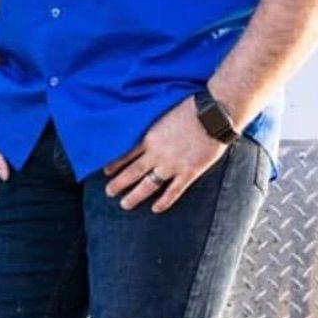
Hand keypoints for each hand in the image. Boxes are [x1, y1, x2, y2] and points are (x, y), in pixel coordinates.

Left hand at [103, 95, 226, 212]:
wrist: (212, 115)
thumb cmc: (189, 108)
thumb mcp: (162, 113)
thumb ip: (154, 127)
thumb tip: (146, 132)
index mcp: (149, 136)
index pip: (126, 153)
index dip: (115, 164)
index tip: (106, 172)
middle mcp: (157, 153)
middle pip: (133, 171)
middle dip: (119, 183)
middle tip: (109, 192)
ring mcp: (172, 164)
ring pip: (149, 184)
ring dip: (135, 196)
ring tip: (124, 204)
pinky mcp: (189, 172)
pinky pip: (174, 191)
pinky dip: (164, 201)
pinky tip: (155, 209)